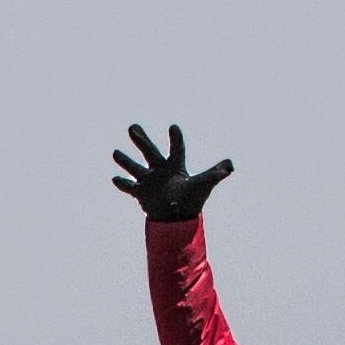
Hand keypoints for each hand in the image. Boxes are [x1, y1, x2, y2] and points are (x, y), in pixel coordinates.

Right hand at [111, 123, 233, 221]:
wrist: (177, 217)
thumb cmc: (192, 199)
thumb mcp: (204, 185)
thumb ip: (214, 174)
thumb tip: (230, 166)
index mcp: (175, 165)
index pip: (176, 149)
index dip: (176, 139)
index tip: (173, 128)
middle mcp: (160, 169)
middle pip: (149, 151)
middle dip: (141, 139)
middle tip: (132, 127)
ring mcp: (149, 180)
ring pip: (134, 167)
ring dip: (125, 161)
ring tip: (115, 152)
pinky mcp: (141, 192)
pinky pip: (129, 187)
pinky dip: (122, 184)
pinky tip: (115, 178)